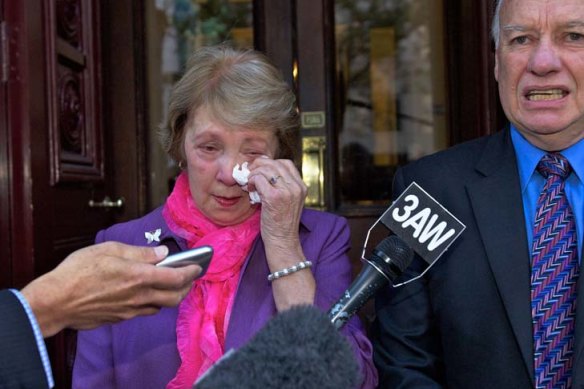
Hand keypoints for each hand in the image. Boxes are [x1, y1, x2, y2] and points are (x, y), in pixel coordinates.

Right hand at [21, 241, 200, 336]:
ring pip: (161, 307)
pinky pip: (145, 312)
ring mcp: (130, 310)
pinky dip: (154, 303)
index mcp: (139, 276)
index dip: (191, 272)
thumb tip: (162, 252)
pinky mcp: (120, 318)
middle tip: (190, 277)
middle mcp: (139, 296)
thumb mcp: (109, 250)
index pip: (176, 277)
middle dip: (187, 287)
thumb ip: (139, 252)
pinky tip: (149, 294)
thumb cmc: (78, 271)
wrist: (55, 301)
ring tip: (172, 284)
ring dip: (171, 296)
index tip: (198, 266)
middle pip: (175, 297)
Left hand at [246, 157, 314, 309]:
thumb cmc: (281, 224)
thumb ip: (281, 186)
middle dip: (259, 166)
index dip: (270, 163)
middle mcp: (296, 187)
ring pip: (266, 169)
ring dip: (254, 174)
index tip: (259, 170)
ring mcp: (286, 192)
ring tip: (249, 184)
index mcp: (301, 187)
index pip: (285, 163)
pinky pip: (259, 179)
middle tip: (250, 174)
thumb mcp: (288, 201)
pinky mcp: (274, 197)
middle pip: (275, 163)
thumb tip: (262, 171)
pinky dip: (251, 181)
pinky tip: (249, 190)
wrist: (283, 242)